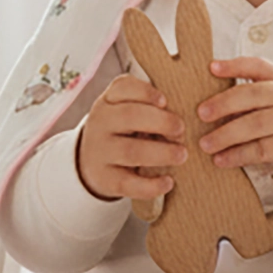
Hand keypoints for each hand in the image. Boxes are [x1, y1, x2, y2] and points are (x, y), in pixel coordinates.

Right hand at [76, 74, 187, 201]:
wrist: (90, 162)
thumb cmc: (121, 130)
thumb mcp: (126, 109)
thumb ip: (148, 105)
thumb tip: (182, 110)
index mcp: (108, 101)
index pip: (123, 87)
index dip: (146, 92)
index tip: (165, 100)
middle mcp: (100, 123)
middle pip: (130, 116)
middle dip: (161, 122)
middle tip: (181, 129)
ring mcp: (100, 152)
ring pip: (131, 151)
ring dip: (161, 153)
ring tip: (182, 155)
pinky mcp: (105, 179)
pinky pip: (128, 184)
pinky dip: (151, 185)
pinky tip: (169, 182)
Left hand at [196, 57, 272, 179]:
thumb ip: (257, 90)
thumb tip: (213, 96)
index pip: (258, 66)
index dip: (235, 66)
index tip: (212, 68)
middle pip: (254, 95)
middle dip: (224, 103)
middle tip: (201, 113)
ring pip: (255, 125)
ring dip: (226, 134)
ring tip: (205, 143)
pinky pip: (260, 150)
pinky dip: (238, 155)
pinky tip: (221, 159)